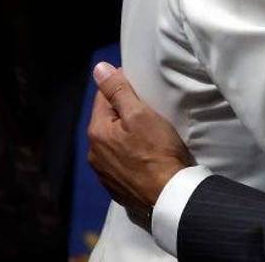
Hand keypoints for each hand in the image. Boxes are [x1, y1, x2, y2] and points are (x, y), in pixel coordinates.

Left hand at [87, 62, 194, 224]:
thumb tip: (99, 69)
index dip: (120, 85)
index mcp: (97, 132)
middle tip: (148, 108)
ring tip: (149, 133)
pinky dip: (130, 154)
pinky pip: (121, 162)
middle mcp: (94, 154)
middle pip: (108, 121)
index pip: (103, 97)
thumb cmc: (158, 152)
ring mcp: (105, 173)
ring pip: (114, 143)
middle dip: (123, 112)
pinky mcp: (117, 187)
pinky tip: (146, 155)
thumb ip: (118, 90)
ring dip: (126, 135)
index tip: (139, 83)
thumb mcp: (140, 114)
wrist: (170, 195)